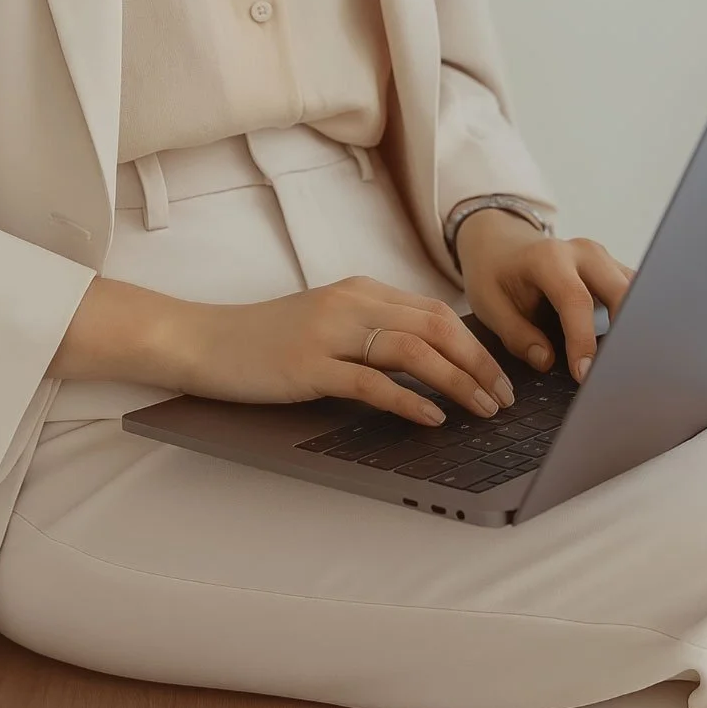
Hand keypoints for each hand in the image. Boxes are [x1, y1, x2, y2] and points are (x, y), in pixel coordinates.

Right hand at [155, 276, 516, 426]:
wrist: (202, 340)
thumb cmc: (264, 340)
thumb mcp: (326, 321)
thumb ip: (371, 329)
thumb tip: (429, 359)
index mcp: (360, 291)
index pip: (436, 312)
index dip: (477, 344)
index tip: (500, 375)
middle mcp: (350, 304)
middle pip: (436, 327)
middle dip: (479, 363)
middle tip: (504, 397)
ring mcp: (328, 333)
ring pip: (413, 350)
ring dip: (457, 381)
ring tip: (483, 409)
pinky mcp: (308, 366)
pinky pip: (371, 382)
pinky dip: (410, 399)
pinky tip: (433, 417)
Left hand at [456, 210, 634, 382]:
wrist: (502, 244)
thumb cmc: (494, 274)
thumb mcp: (489, 304)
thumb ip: (516, 335)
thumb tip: (546, 361)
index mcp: (549, 258)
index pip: (576, 301)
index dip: (583, 341)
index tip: (584, 375)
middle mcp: (583, 253)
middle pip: (621, 293)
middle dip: (623, 335)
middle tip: (613, 375)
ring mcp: (604, 259)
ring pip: (636, 293)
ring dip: (633, 328)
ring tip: (622, 365)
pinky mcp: (614, 269)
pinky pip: (635, 295)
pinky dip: (634, 321)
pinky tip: (624, 349)